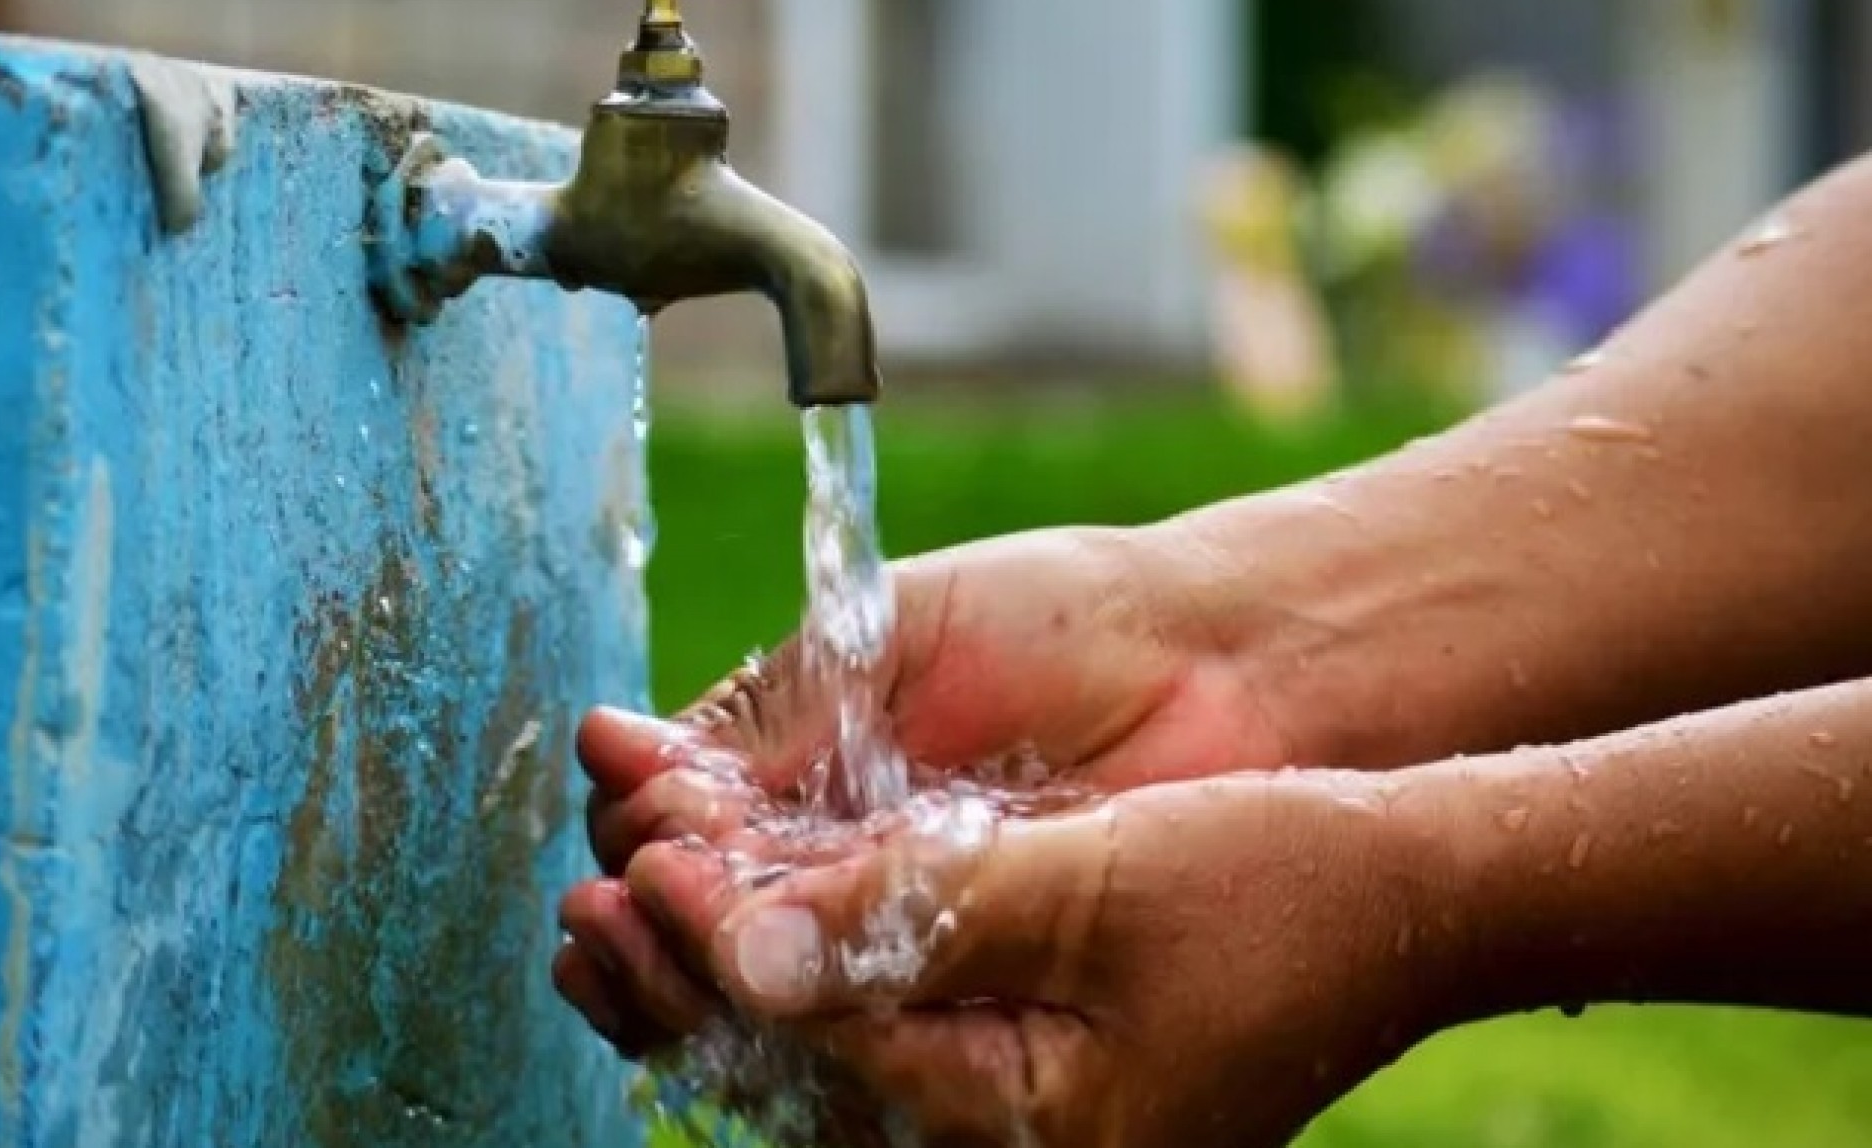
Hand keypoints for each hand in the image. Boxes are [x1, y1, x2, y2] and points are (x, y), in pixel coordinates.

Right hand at [554, 525, 1302, 1058]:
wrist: (1224, 668)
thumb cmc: (1059, 624)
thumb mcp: (883, 637)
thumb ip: (762, 714)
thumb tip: (611, 753)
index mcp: (809, 774)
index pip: (679, 830)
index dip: (641, 836)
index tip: (630, 815)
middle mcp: (842, 864)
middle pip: (701, 924)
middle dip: (641, 922)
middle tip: (607, 908)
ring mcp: (903, 934)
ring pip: (765, 986)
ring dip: (689, 978)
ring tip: (640, 945)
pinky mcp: (972, 992)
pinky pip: (861, 1022)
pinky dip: (791, 1014)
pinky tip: (743, 990)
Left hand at [621, 770, 1445, 1147]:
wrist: (1395, 904)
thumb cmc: (1268, 888)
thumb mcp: (1086, 888)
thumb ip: (911, 917)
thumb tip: (742, 941)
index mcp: (1014, 1128)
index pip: (811, 1037)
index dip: (710, 942)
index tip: (639, 856)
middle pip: (786, 1076)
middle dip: (677, 985)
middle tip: (581, 904)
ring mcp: (1001, 1125)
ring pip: (810, 1068)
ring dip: (710, 987)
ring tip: (609, 919)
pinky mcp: (1008, 1084)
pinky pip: (864, 1051)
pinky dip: (787, 985)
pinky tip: (729, 927)